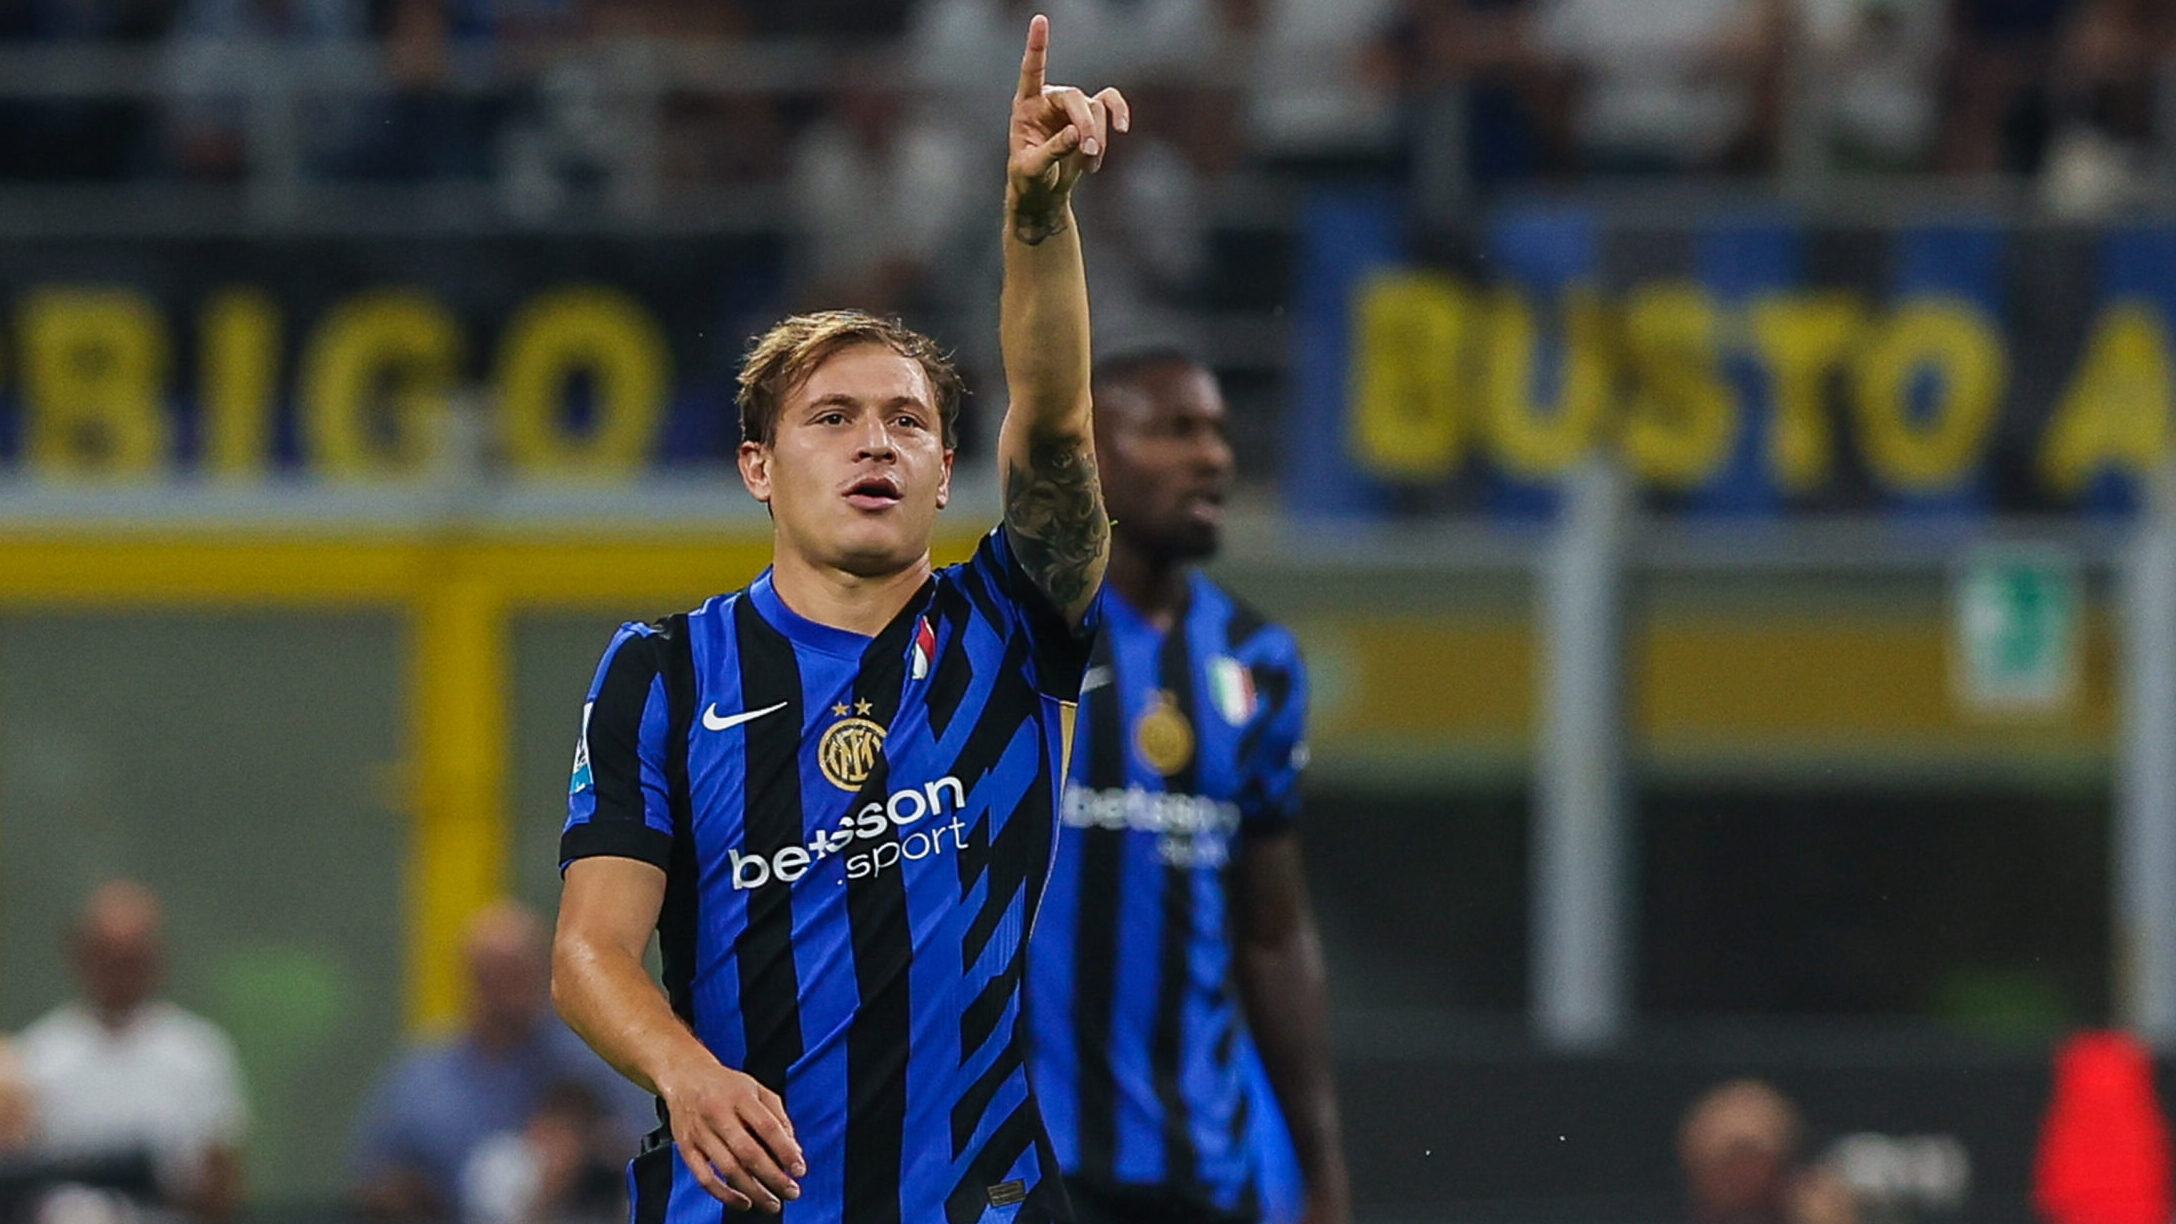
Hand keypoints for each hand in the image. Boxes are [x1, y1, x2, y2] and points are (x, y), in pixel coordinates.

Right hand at [657, 1060, 804, 1213]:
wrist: (685, 1076)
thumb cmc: (726, 1086)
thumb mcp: (758, 1089)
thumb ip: (778, 1117)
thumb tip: (793, 1150)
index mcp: (740, 1096)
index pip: (767, 1127)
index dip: (785, 1150)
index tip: (799, 1169)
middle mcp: (718, 1113)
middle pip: (748, 1152)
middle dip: (773, 1177)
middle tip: (791, 1192)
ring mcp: (700, 1132)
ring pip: (728, 1168)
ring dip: (753, 1190)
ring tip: (771, 1202)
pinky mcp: (686, 1148)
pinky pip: (704, 1177)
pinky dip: (724, 1194)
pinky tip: (743, 1201)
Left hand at [1006, 13, 1129, 240]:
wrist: (1043, 192)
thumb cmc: (1029, 179)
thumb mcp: (1033, 169)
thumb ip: (1053, 150)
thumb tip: (1077, 134)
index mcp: (1025, 105)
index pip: (1031, 71)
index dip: (1037, 46)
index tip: (1040, 20)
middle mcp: (1048, 99)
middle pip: (1075, 98)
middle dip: (1086, 125)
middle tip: (1089, 150)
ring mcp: (1071, 106)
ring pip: (1095, 110)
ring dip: (1098, 139)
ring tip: (1090, 165)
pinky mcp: (1091, 117)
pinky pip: (1111, 104)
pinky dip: (1119, 114)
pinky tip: (1122, 129)